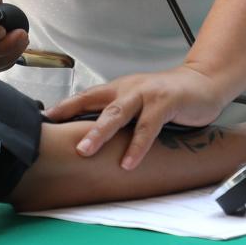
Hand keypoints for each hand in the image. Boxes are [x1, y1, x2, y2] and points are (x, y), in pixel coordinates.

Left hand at [44, 64, 229, 169]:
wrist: (204, 82)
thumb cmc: (168, 97)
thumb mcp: (139, 103)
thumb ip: (120, 116)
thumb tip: (95, 139)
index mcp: (118, 89)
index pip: (85, 96)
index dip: (63, 107)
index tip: (42, 120)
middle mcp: (128, 89)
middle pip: (94, 103)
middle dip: (71, 117)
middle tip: (54, 135)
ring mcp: (146, 94)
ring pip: (118, 113)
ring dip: (100, 132)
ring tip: (86, 151)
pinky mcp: (166, 102)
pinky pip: (148, 127)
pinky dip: (137, 146)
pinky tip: (129, 162)